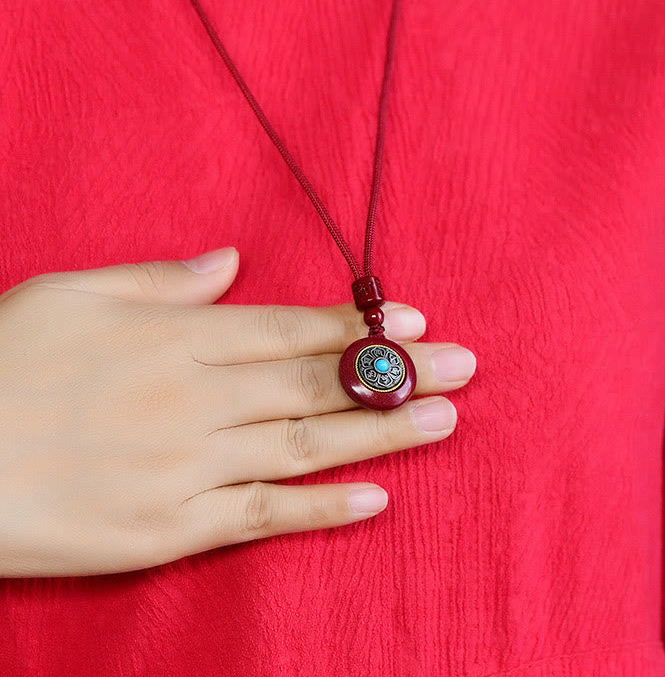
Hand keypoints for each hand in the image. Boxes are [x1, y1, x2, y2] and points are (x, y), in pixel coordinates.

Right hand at [0, 247, 475, 576]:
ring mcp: (187, 468)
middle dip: (395, 374)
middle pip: (315, 382)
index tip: (416, 321)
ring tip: (444, 421)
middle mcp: (195, 401)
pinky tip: (376, 498)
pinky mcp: (169, 531)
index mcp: (174, 340)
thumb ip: (159, 281)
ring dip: (381, 434)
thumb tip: (230, 263)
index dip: (357, 327)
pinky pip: (260, 517)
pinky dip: (320, 509)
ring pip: (305, 445)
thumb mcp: (69, 295)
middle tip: (465, 366)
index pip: (289, 328)